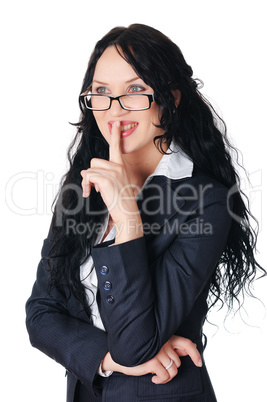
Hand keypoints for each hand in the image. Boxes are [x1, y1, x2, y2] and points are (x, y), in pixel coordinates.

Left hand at [80, 121, 142, 242]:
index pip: (117, 147)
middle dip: (91, 174)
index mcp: (122, 166)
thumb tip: (85, 173)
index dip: (115, 135)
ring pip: (90, 170)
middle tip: (93, 187)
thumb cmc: (122, 201)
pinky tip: (91, 193)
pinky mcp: (106, 179)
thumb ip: (102, 175)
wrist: (127, 213)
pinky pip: (88, 176)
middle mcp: (118, 167)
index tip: (115, 123)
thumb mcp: (114, 185)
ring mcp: (113, 172)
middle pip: (95, 161)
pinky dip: (86, 185)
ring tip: (93, 191)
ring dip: (88, 181)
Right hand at [102, 335, 201, 383]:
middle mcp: (164, 343)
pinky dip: (161, 380)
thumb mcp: (156, 346)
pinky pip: (165, 376)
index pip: (186, 343)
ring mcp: (159, 351)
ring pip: (173, 370)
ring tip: (158, 376)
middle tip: (162, 371)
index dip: (195, 354)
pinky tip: (154, 378)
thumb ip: (170, 348)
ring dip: (167, 377)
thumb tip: (184, 353)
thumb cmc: (140, 350)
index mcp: (166, 337)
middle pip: (178, 362)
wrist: (122, 353)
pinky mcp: (153, 361)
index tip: (198, 363)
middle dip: (171, 369)